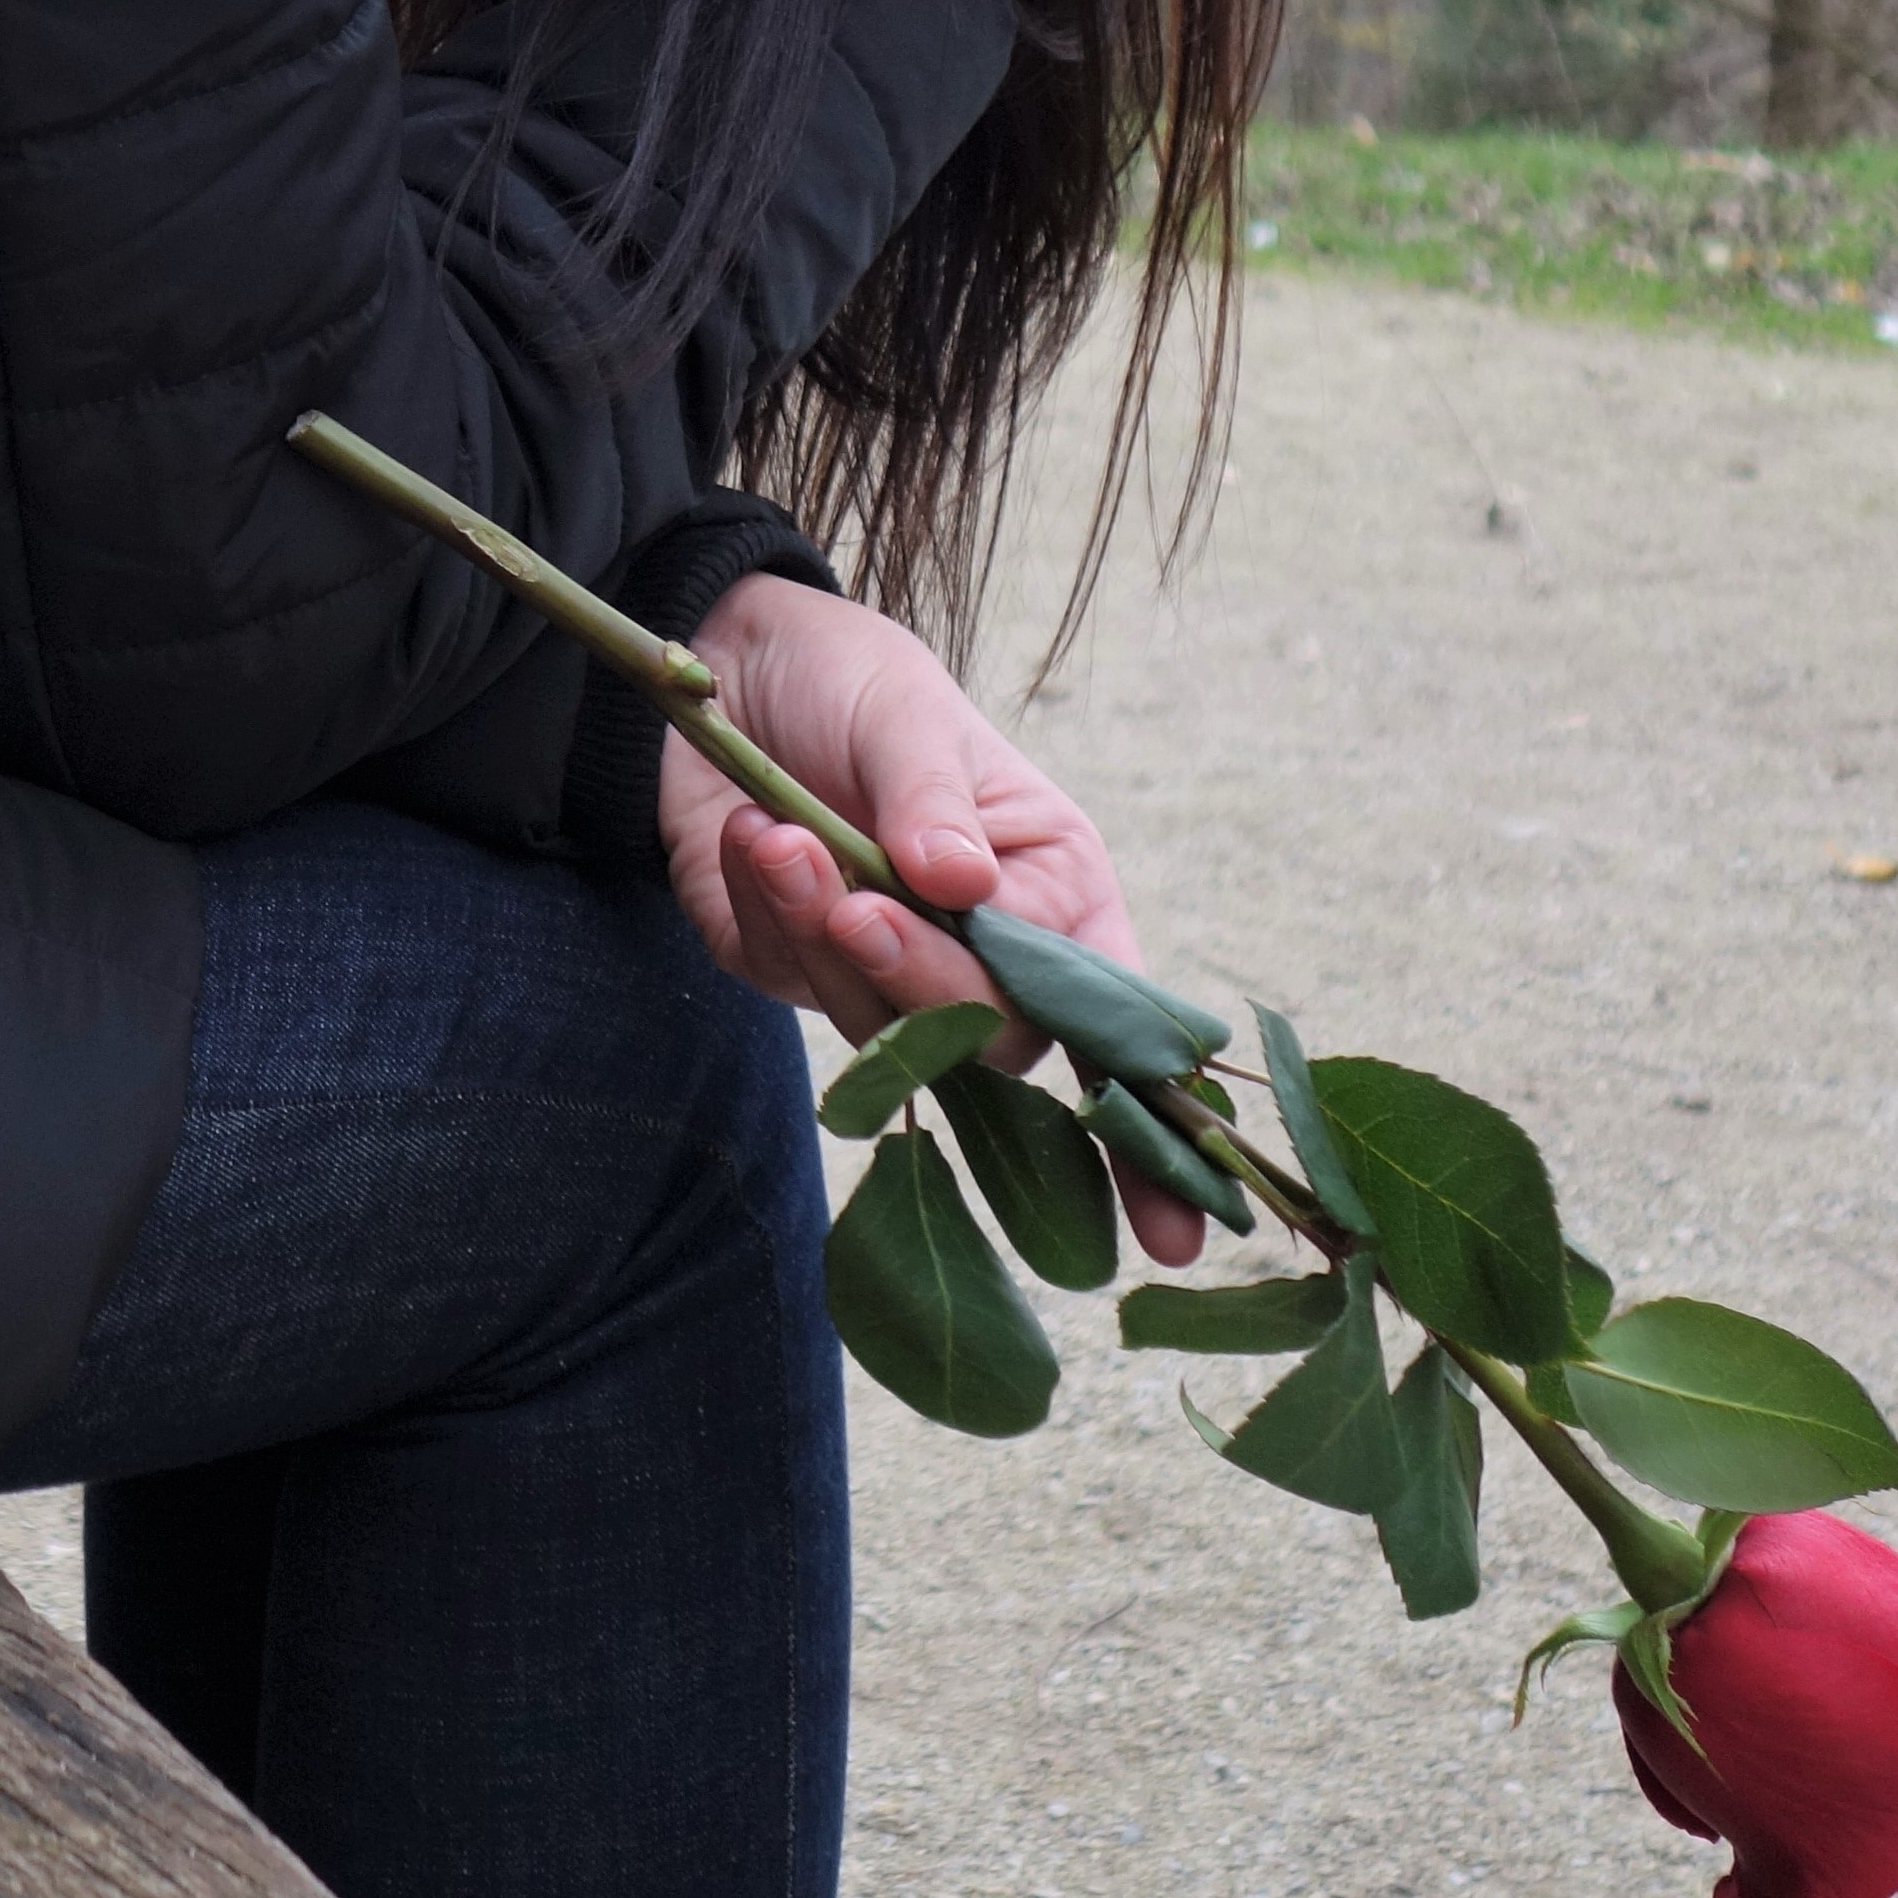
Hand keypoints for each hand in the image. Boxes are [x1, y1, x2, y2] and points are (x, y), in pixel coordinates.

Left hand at [660, 573, 1210, 1268]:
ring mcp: (886, 974)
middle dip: (922, 980)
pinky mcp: (795, 970)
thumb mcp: (905, 708)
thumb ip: (929, 792)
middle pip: (988, 1038)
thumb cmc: (851, 682)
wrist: (721, 664)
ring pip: (879, 1026)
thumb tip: (957, 879)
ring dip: (824, 931)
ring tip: (780, 833)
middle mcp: (987, 952)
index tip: (1176, 1233)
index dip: (1147, 1133)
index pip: (1116, 1026)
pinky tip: (753, 833)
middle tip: (857, 901)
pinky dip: (767, 907)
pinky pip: (790, 979)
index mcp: (1056, 891)